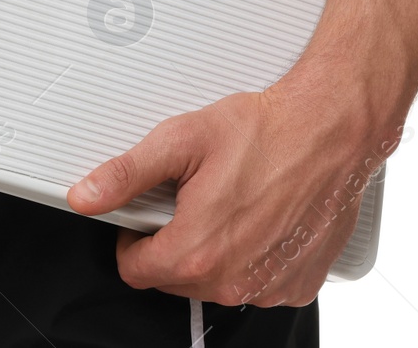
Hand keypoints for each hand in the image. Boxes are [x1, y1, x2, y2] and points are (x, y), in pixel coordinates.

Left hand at [66, 84, 396, 305]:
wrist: (332, 130)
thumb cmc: (267, 132)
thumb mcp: (180, 141)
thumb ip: (125, 175)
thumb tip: (85, 196)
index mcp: (196, 252)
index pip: (135, 270)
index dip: (135, 236)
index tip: (150, 212)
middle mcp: (233, 280)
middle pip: (174, 278)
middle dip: (176, 240)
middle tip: (196, 196)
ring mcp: (269, 287)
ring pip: (216, 282)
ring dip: (215, 250)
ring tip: (232, 201)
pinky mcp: (298, 283)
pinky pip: (257, 282)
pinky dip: (253, 256)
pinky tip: (262, 217)